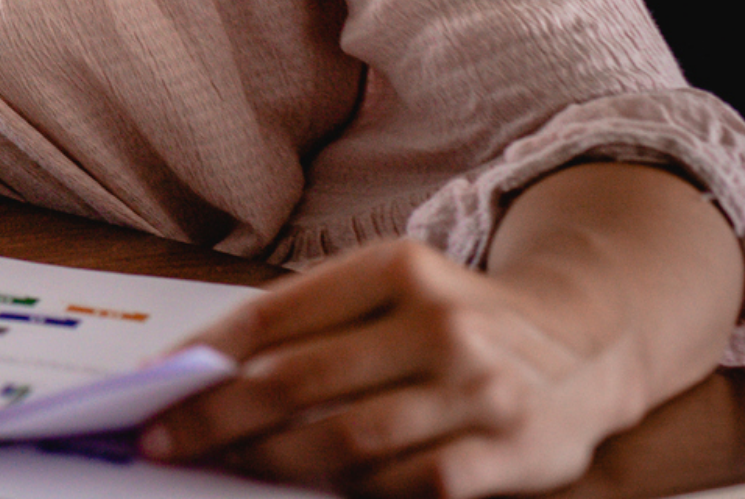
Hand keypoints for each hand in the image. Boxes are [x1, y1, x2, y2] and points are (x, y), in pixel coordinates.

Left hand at [142, 238, 644, 498]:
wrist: (591, 342)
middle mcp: (439, 323)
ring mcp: (476, 390)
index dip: (206, 356)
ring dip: (271, 461)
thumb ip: (315, 323)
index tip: (153, 384)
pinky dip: (352, 493)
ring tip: (224, 467)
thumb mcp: (394, 290)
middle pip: (299, 381)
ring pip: (345, 439)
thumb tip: (205, 370)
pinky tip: (314, 492)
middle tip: (166, 439)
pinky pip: (406, 486)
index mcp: (398, 267)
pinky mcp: (506, 453)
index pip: (276, 314)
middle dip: (218, 417)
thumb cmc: (459, 318)